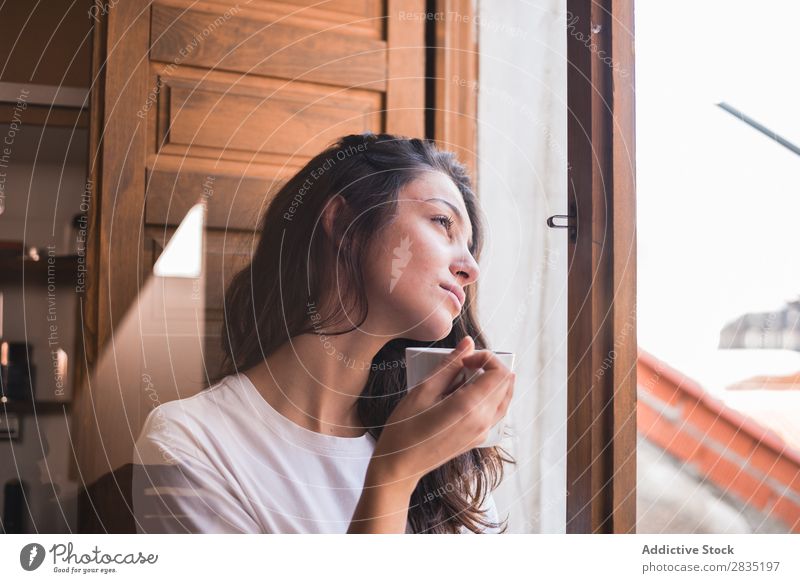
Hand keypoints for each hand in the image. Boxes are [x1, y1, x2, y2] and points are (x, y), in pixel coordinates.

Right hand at [368, 336, 514, 492]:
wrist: (399, 466)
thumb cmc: (405, 429)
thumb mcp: (423, 390)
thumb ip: (449, 365)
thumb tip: (467, 344)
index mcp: (470, 407)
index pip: (501, 373)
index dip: (487, 358)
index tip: (465, 359)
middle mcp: (483, 421)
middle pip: (506, 384)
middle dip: (489, 367)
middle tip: (463, 365)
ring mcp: (482, 432)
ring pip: (503, 398)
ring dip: (490, 381)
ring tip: (462, 378)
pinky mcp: (477, 438)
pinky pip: (494, 411)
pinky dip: (487, 396)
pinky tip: (462, 394)